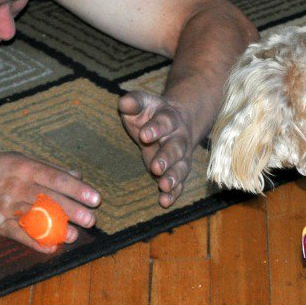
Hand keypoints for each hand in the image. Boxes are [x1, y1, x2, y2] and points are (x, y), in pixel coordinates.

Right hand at [0, 152, 100, 252]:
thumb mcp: (18, 160)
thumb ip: (48, 169)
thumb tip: (77, 176)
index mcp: (23, 167)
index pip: (56, 179)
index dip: (77, 190)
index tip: (95, 198)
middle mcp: (14, 185)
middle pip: (49, 199)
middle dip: (73, 211)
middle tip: (91, 219)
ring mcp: (4, 206)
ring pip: (35, 218)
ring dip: (57, 228)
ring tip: (74, 235)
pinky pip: (18, 234)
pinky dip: (35, 242)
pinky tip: (51, 247)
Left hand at [118, 91, 198, 207]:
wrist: (177, 120)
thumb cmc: (151, 113)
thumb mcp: (142, 103)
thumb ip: (134, 102)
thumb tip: (124, 103)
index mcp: (169, 118)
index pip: (164, 122)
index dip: (155, 129)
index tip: (144, 136)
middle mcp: (179, 138)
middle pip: (175, 148)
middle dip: (167, 158)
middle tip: (156, 168)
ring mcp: (181, 156)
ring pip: (181, 167)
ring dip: (174, 178)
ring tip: (164, 186)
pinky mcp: (177, 171)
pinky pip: (179, 184)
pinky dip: (173, 194)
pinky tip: (164, 202)